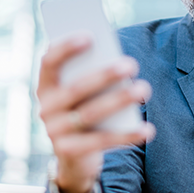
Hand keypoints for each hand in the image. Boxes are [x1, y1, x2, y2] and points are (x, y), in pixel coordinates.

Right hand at [37, 35, 154, 192]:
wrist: (75, 156)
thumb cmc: (86, 109)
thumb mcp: (85, 93)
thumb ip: (93, 76)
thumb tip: (121, 63)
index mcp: (46, 86)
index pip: (49, 62)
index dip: (66, 48)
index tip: (90, 35)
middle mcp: (45, 108)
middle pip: (76, 88)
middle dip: (105, 75)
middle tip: (131, 64)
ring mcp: (55, 132)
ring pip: (91, 113)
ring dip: (119, 100)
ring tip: (144, 89)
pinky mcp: (70, 152)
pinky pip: (102, 141)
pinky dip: (127, 135)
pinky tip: (147, 129)